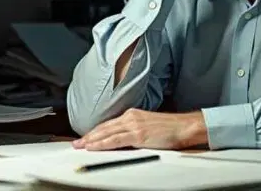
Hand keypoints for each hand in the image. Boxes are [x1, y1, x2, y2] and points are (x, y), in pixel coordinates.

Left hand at [72, 108, 207, 150]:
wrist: (185, 127)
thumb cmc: (171, 129)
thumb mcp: (149, 126)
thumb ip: (135, 131)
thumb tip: (123, 140)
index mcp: (133, 114)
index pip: (109, 123)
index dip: (95, 131)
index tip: (85, 137)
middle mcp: (131, 117)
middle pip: (104, 127)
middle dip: (89, 135)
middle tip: (76, 142)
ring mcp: (133, 125)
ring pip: (106, 133)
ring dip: (91, 140)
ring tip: (80, 145)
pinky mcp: (138, 134)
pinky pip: (115, 139)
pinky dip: (102, 143)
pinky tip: (93, 146)